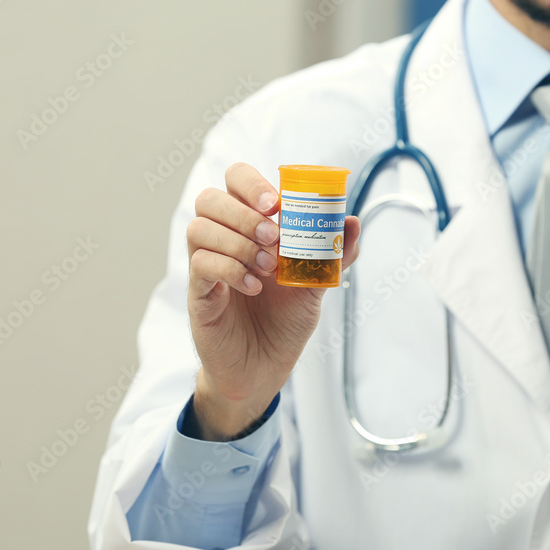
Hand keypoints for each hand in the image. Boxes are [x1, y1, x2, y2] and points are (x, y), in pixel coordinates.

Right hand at [185, 162, 360, 440]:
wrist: (264, 368)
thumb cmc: (284, 321)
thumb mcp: (316, 284)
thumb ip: (333, 253)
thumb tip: (351, 221)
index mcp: (249, 228)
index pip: (235, 181)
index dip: (251, 182)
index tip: (277, 203)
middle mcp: (223, 241)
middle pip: (209, 199)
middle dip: (244, 212)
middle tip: (275, 236)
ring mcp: (206, 266)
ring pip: (200, 228)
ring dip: (239, 241)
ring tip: (268, 266)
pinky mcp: (198, 294)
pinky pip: (201, 265)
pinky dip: (231, 270)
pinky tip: (255, 287)